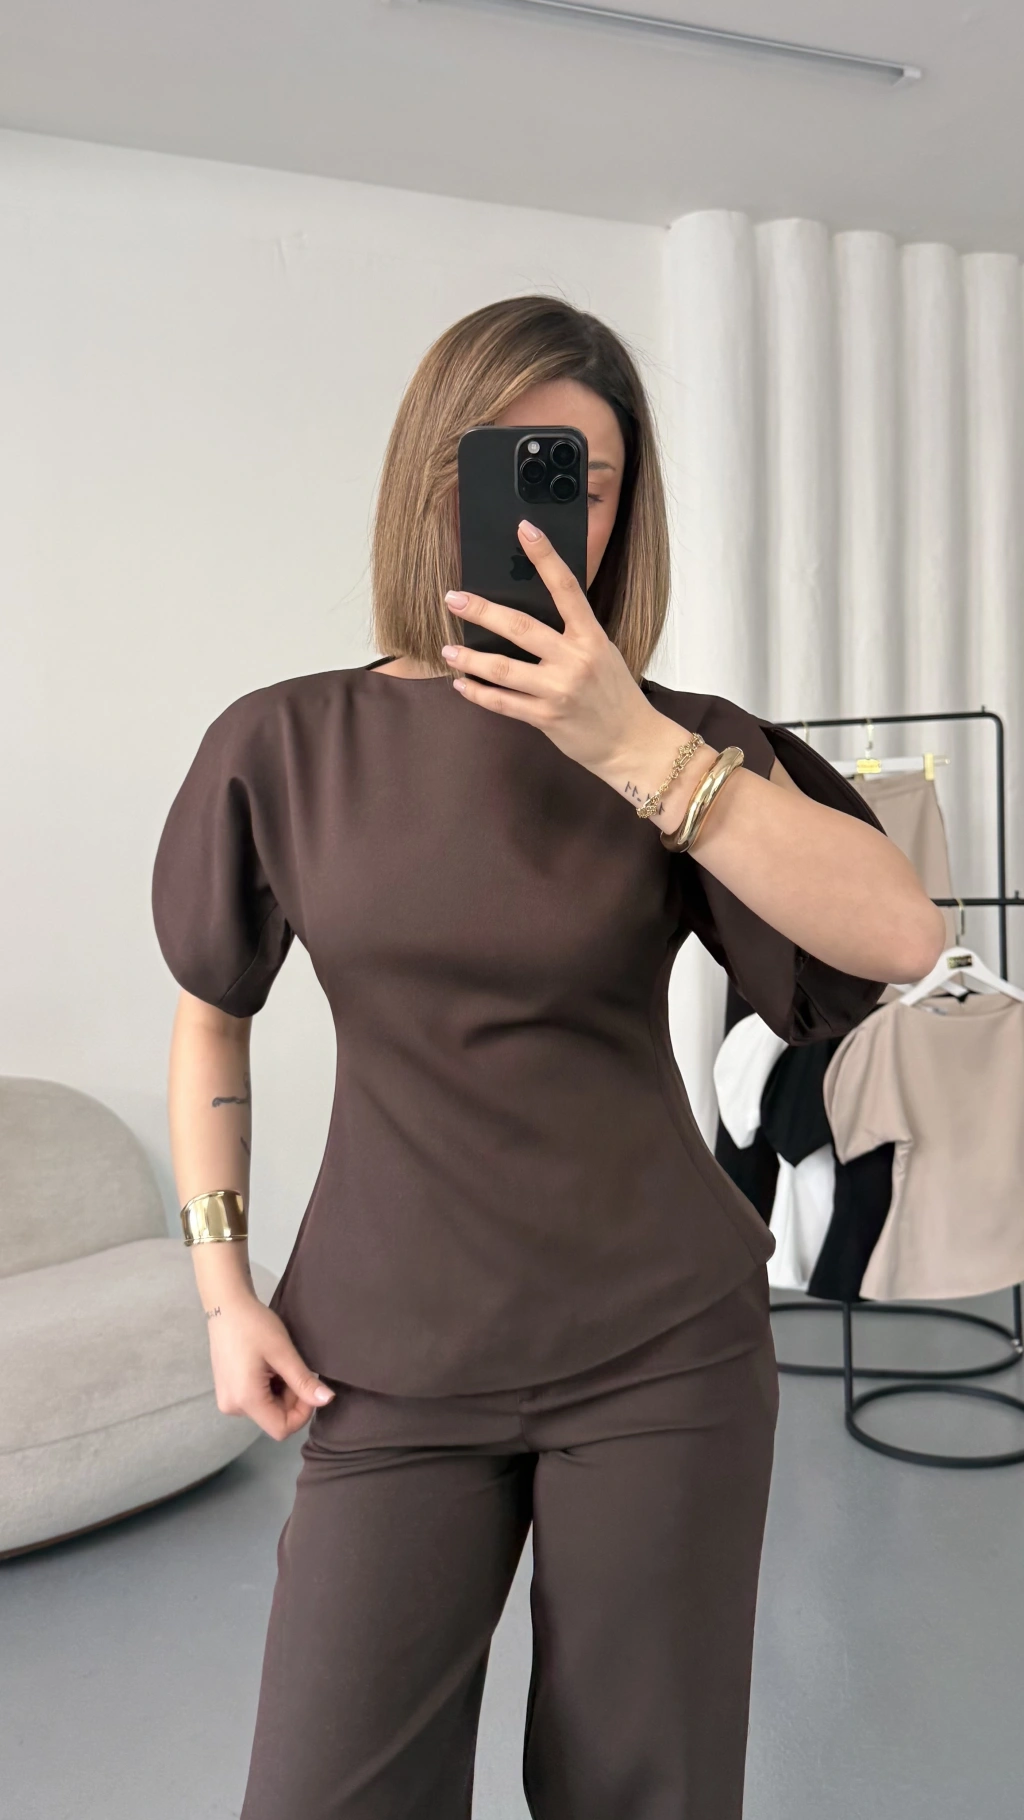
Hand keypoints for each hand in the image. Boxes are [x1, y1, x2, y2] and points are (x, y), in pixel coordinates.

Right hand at [206, 1293, 335, 1440]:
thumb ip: (303, 1381)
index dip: (302, 1413)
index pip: (281, 1429)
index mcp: (245, 1400)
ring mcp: (228, 1400)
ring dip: (281, 1392)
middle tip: (292, 1367)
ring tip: (278, 1363)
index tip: (308, 1386)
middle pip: (274, 1419)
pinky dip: (268, 1388)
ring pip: (267, 1410)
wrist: (226, 1305)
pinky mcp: (227, 1392)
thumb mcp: (283, 1353)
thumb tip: (327, 1401)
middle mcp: (233, 1407)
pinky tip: (267, 1365)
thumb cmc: (255, 1325)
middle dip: (292, 1399)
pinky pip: (255, 1401)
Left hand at [441, 519, 659, 783]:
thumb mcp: (602, 654)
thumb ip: (571, 635)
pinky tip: (462, 685)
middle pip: (520, 628)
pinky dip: (479, 693)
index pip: (567, 587)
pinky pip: (503, 703)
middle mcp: (574, 660)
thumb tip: (526, 618)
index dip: (545, 556)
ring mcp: (558, 690)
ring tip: (448, 650)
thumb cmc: (616, 696)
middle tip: (454, 598)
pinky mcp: (546, 718)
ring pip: (502, 669)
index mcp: (592, 637)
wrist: (633, 743)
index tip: (525, 529)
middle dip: (482, 611)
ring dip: (469, 659)